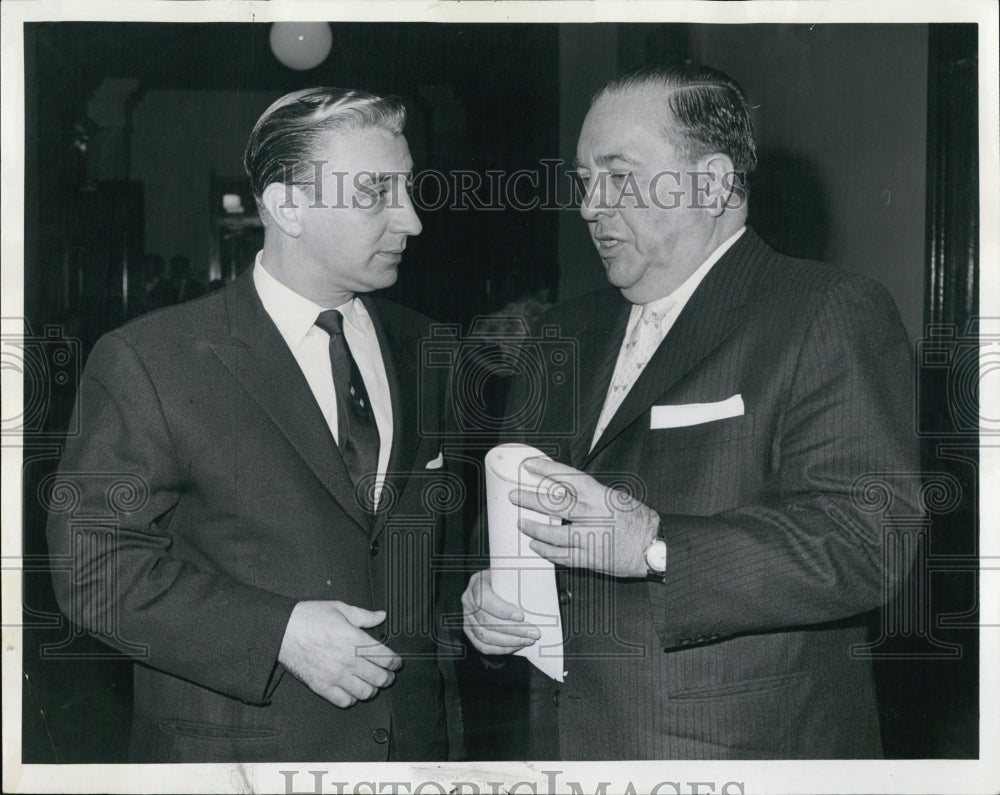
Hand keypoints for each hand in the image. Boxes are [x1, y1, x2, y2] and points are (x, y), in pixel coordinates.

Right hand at [278, 600, 400, 707]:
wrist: (282, 630)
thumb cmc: (310, 617)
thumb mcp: (340, 608)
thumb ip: (364, 615)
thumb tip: (381, 616)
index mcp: (355, 640)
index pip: (385, 657)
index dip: (395, 662)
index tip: (396, 662)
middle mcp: (348, 660)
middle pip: (379, 678)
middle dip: (388, 677)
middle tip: (388, 674)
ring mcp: (335, 676)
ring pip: (365, 692)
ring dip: (372, 689)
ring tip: (372, 683)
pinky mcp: (322, 686)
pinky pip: (344, 700)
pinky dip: (352, 698)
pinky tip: (352, 690)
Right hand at [462, 569, 540, 654]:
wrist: (493, 585)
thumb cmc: (504, 580)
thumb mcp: (507, 574)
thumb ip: (517, 581)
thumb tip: (539, 591)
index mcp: (477, 583)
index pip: (484, 599)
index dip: (501, 610)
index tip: (521, 616)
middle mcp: (468, 601)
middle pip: (487, 621)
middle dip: (513, 629)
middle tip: (534, 632)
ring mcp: (467, 617)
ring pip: (485, 636)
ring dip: (510, 641)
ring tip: (528, 640)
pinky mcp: (469, 631)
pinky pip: (482, 646)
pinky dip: (500, 649)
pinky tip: (515, 646)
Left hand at [512, 458, 659, 577]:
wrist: (654, 547)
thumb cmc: (638, 521)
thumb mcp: (615, 498)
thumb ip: (591, 496)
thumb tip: (567, 491)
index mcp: (598, 495)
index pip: (566, 477)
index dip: (545, 469)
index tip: (529, 466)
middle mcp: (591, 515)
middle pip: (552, 504)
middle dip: (529, 499)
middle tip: (514, 496)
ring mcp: (588, 537)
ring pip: (552, 533)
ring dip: (534, 528)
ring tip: (522, 524)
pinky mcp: (588, 558)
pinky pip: (560, 555)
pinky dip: (546, 550)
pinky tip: (536, 546)